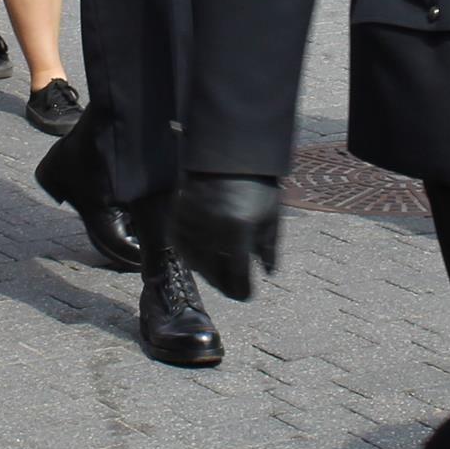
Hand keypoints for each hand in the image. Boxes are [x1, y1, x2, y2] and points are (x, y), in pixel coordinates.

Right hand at [173, 174, 283, 300]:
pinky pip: (182, 246)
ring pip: (196, 262)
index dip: (243, 289)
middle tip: (233, 289)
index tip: (247, 296)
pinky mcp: (179, 214)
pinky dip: (192, 256)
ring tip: (219, 276)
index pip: (238, 273)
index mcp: (238, 230)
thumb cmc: (256, 183)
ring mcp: (193, 222)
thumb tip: (268, 273)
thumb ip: (269, 247)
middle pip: (215, 273)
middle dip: (226, 285)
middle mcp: (212, 229)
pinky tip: (201, 260)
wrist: (228, 152)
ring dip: (209, 273)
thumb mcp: (270, 215)